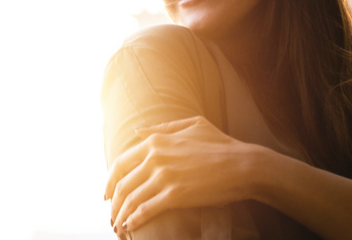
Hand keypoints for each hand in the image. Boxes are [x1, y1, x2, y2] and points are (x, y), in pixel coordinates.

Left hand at [104, 116, 270, 232]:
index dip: (110, 181)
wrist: (244, 165)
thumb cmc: (221, 145)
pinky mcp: (174, 196)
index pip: (120, 163)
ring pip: (130, 199)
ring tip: (118, 226)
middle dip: (112, 203)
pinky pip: (145, 210)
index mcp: (156, 141)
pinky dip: (134, 220)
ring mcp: (164, 177)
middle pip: (121, 184)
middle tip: (111, 215)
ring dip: (121, 215)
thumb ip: (162, 128)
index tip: (107, 194)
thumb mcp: (192, 125)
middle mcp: (155, 158)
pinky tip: (130, 227)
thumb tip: (137, 131)